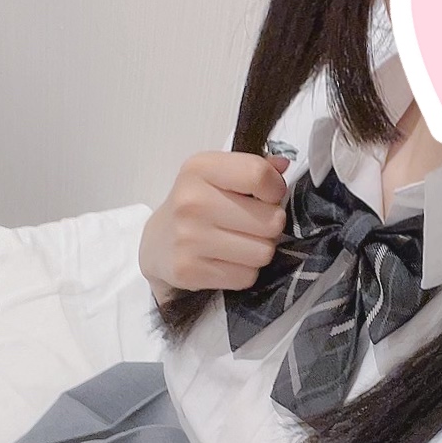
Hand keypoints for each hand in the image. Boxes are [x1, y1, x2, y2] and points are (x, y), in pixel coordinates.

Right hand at [139, 151, 290, 306]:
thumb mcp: (218, 175)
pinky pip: (246, 277)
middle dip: (269, 226)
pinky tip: (226, 261)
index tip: (267, 196)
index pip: (259, 175)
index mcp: (199, 169)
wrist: (158, 244)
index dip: (275, 189)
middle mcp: (191, 201)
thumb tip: (283, 165)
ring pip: (263, 253)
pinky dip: (243, 272)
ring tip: (239, 244)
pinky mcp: (189, 271)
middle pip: (271, 221)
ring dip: (258, 251)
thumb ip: (254, 167)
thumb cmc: (198, 204)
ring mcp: (188, 238)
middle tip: (250, 225)